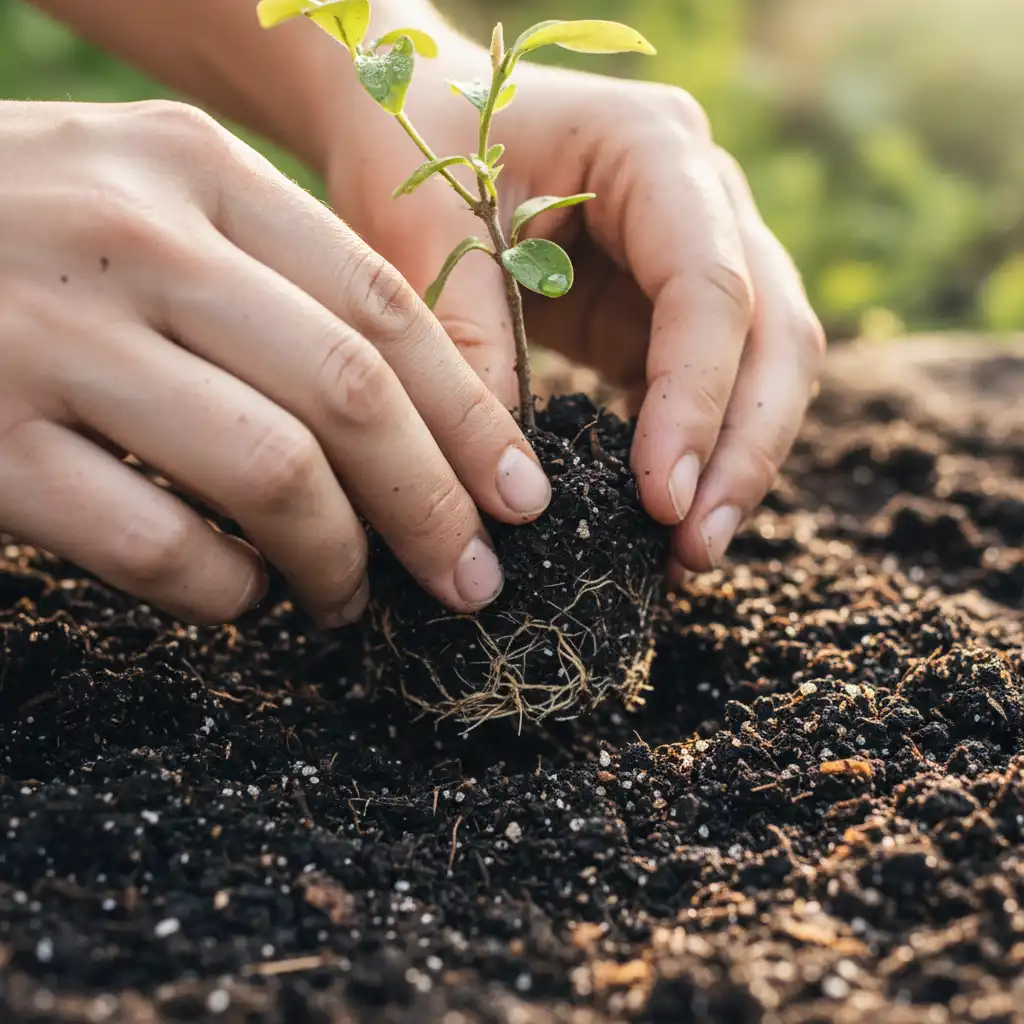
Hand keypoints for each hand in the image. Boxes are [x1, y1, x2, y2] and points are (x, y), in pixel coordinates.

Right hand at [0, 100, 551, 625]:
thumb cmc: (21, 236)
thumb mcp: (152, 208)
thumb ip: (275, 287)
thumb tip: (421, 427)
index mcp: (194, 168)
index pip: (386, 309)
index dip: (473, 419)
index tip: (521, 499)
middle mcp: (132, 238)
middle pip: (351, 395)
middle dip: (434, 506)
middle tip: (472, 581)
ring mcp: (48, 338)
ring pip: (271, 475)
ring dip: (338, 562)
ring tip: (351, 599)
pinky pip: (159, 546)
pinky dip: (225, 590)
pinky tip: (241, 595)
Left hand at [327, 41, 824, 574]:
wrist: (420, 120)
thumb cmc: (416, 143)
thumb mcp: (425, 224)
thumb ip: (469, 334)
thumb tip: (512, 481)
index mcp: (654, 150)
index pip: (710, 286)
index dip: (696, 399)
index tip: (661, 497)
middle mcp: (702, 199)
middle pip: (774, 331)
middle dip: (744, 447)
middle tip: (697, 546)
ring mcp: (694, 256)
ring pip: (763, 367)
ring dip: (735, 462)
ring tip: (689, 552)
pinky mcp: (661, 312)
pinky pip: (707, 387)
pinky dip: (694, 453)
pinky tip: (662, 518)